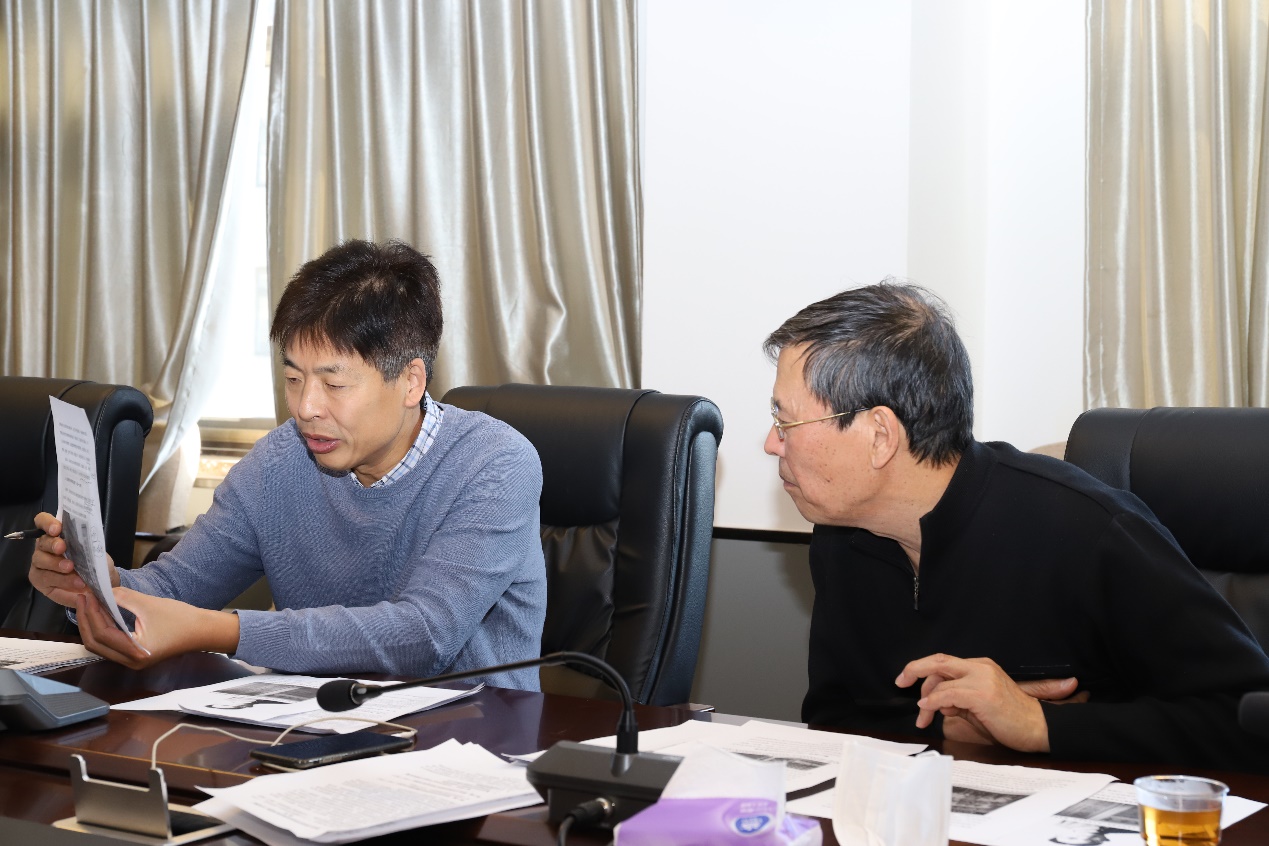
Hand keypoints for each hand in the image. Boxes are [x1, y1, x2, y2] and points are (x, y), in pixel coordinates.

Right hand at [27, 512, 118, 606]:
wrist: (98, 582)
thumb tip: (88, 542)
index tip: (57, 529)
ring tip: (73, 571)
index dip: (47, 523)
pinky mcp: (40, 581)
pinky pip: (46, 580)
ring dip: (57, 566)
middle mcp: (44, 547)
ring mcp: (39, 564)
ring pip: (41, 562)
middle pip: (42, 542)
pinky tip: (77, 586)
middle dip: (52, 544)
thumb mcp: (95, 550)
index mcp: (55, 534)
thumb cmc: (93, 561)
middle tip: (62, 548)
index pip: (43, 521)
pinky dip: (63, 584)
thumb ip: (88, 543)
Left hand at [76, 587, 239, 669]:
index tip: (88, 595)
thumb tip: (101, 591)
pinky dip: (102, 629)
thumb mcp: (149, 604)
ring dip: (91, 624)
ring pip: (99, 646)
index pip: (102, 633)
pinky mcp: (133, 656)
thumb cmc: (181, 619)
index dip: (91, 613)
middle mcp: (130, 661)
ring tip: (90, 604)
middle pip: (94, 643)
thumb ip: (122, 598)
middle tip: (84, 598)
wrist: (201, 631)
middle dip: (86, 620)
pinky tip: (101, 613)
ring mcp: (131, 661)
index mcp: (135, 652)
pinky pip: (108, 644)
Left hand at [895, 653, 1063, 752]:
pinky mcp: (982, 694)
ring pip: (940, 681)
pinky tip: (929, 709)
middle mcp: (980, 667)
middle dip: (914, 669)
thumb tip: (934, 702)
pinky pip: (947, 694)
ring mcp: (981, 678)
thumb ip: (956, 699)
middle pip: (938, 661)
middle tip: (900, 682)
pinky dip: (933, 701)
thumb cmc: (1010, 720)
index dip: (922, 670)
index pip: (944, 663)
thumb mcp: (977, 706)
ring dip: (926, 701)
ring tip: (923, 718)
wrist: (1039, 728)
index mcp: (980, 666)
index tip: (906, 679)